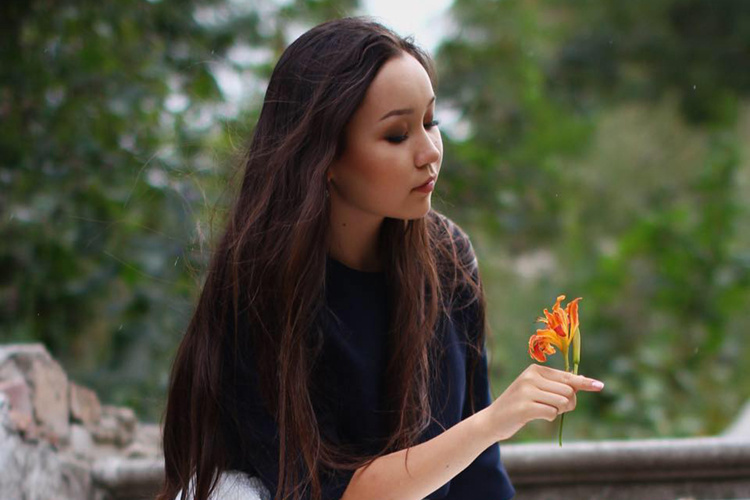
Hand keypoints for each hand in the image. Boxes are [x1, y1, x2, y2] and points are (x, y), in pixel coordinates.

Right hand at [482, 364, 603, 441]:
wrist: (493, 419)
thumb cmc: (519, 405)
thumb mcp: (536, 389)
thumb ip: (557, 385)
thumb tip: (583, 380)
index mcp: (535, 370)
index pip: (567, 377)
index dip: (584, 383)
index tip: (600, 386)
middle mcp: (531, 377)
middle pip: (568, 391)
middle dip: (568, 404)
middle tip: (554, 408)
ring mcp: (526, 391)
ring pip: (562, 402)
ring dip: (558, 411)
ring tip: (543, 411)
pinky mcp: (524, 407)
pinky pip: (552, 413)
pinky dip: (549, 417)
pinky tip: (535, 416)